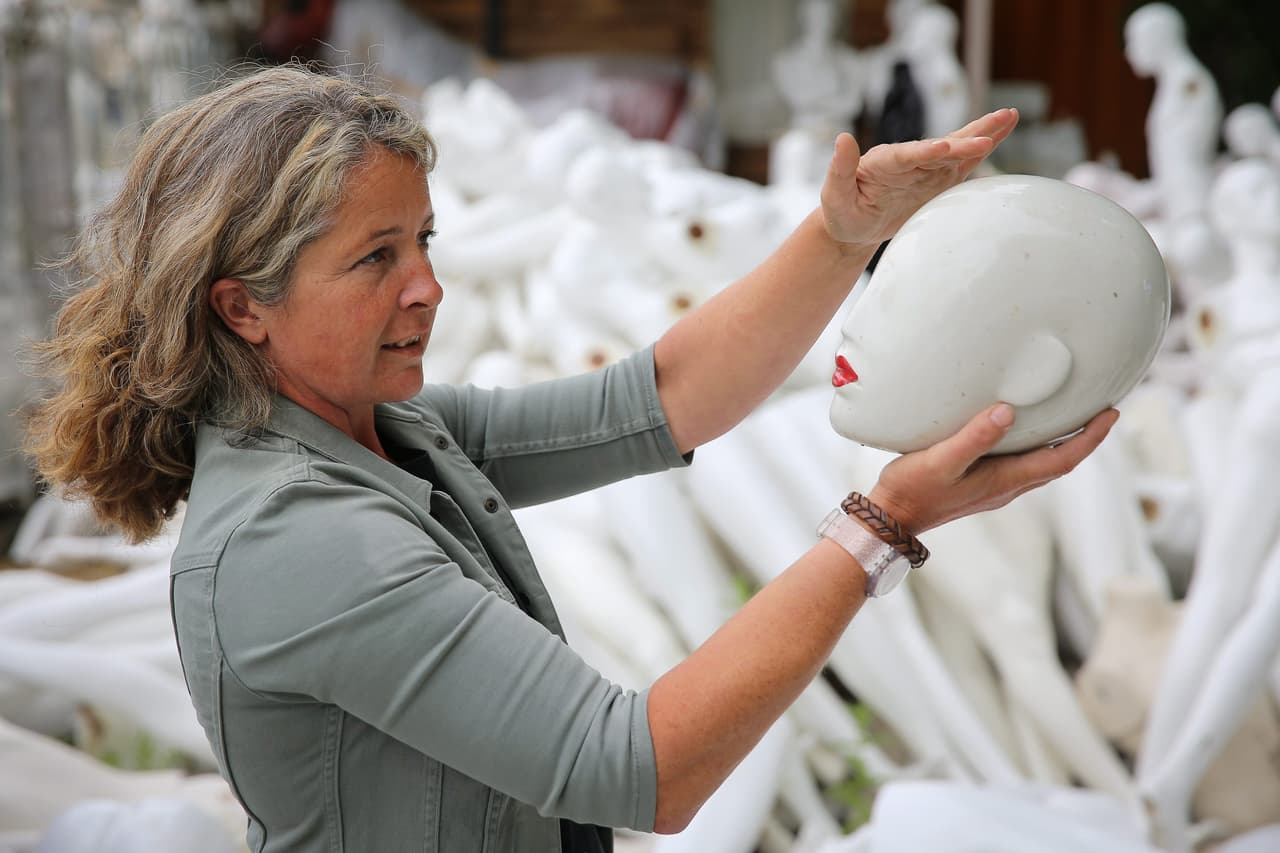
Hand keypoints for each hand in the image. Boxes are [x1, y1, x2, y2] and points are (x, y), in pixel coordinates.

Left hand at [820, 109, 1018, 247]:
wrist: (853, 225)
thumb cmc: (841, 211)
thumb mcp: (834, 195)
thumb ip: (840, 168)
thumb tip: (842, 138)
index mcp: (884, 162)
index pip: (908, 156)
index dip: (927, 152)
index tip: (946, 147)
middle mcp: (909, 159)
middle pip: (941, 147)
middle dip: (967, 138)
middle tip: (995, 127)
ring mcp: (926, 168)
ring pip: (957, 149)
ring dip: (983, 133)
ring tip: (1009, 116)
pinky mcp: (937, 179)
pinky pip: (963, 164)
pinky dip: (982, 150)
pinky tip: (1002, 133)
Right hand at [868, 403, 1118, 533]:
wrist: (891, 520)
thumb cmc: (912, 491)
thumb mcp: (941, 461)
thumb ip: (974, 438)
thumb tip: (1007, 412)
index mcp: (1006, 480)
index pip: (1063, 458)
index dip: (1091, 437)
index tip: (1111, 413)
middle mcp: (1008, 487)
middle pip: (1059, 462)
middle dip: (1084, 438)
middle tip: (1101, 409)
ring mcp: (995, 488)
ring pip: (1042, 465)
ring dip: (1062, 443)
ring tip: (1071, 416)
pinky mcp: (981, 485)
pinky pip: (1022, 465)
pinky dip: (1035, 446)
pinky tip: (1023, 431)